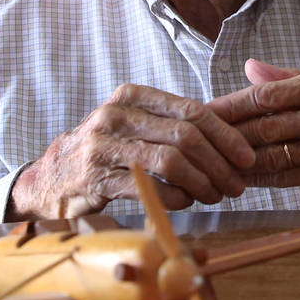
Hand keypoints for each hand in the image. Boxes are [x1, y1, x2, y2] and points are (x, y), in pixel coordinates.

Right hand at [7, 83, 255, 220]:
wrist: (53, 174)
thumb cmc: (107, 148)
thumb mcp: (135, 124)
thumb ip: (172, 124)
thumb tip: (229, 137)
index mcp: (133, 95)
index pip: (191, 110)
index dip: (224, 135)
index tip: (246, 157)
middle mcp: (117, 114)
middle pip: (185, 136)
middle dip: (218, 163)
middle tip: (235, 185)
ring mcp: (103, 145)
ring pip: (170, 161)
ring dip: (201, 183)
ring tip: (215, 196)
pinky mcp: (95, 178)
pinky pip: (148, 188)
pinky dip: (176, 198)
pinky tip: (187, 203)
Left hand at [207, 60, 299, 204]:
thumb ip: (289, 78)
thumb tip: (249, 69)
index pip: (269, 95)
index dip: (234, 105)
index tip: (206, 109)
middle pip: (269, 127)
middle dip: (228, 134)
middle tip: (197, 138)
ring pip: (277, 155)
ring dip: (240, 160)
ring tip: (210, 160)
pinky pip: (292, 177)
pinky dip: (263, 177)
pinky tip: (241, 177)